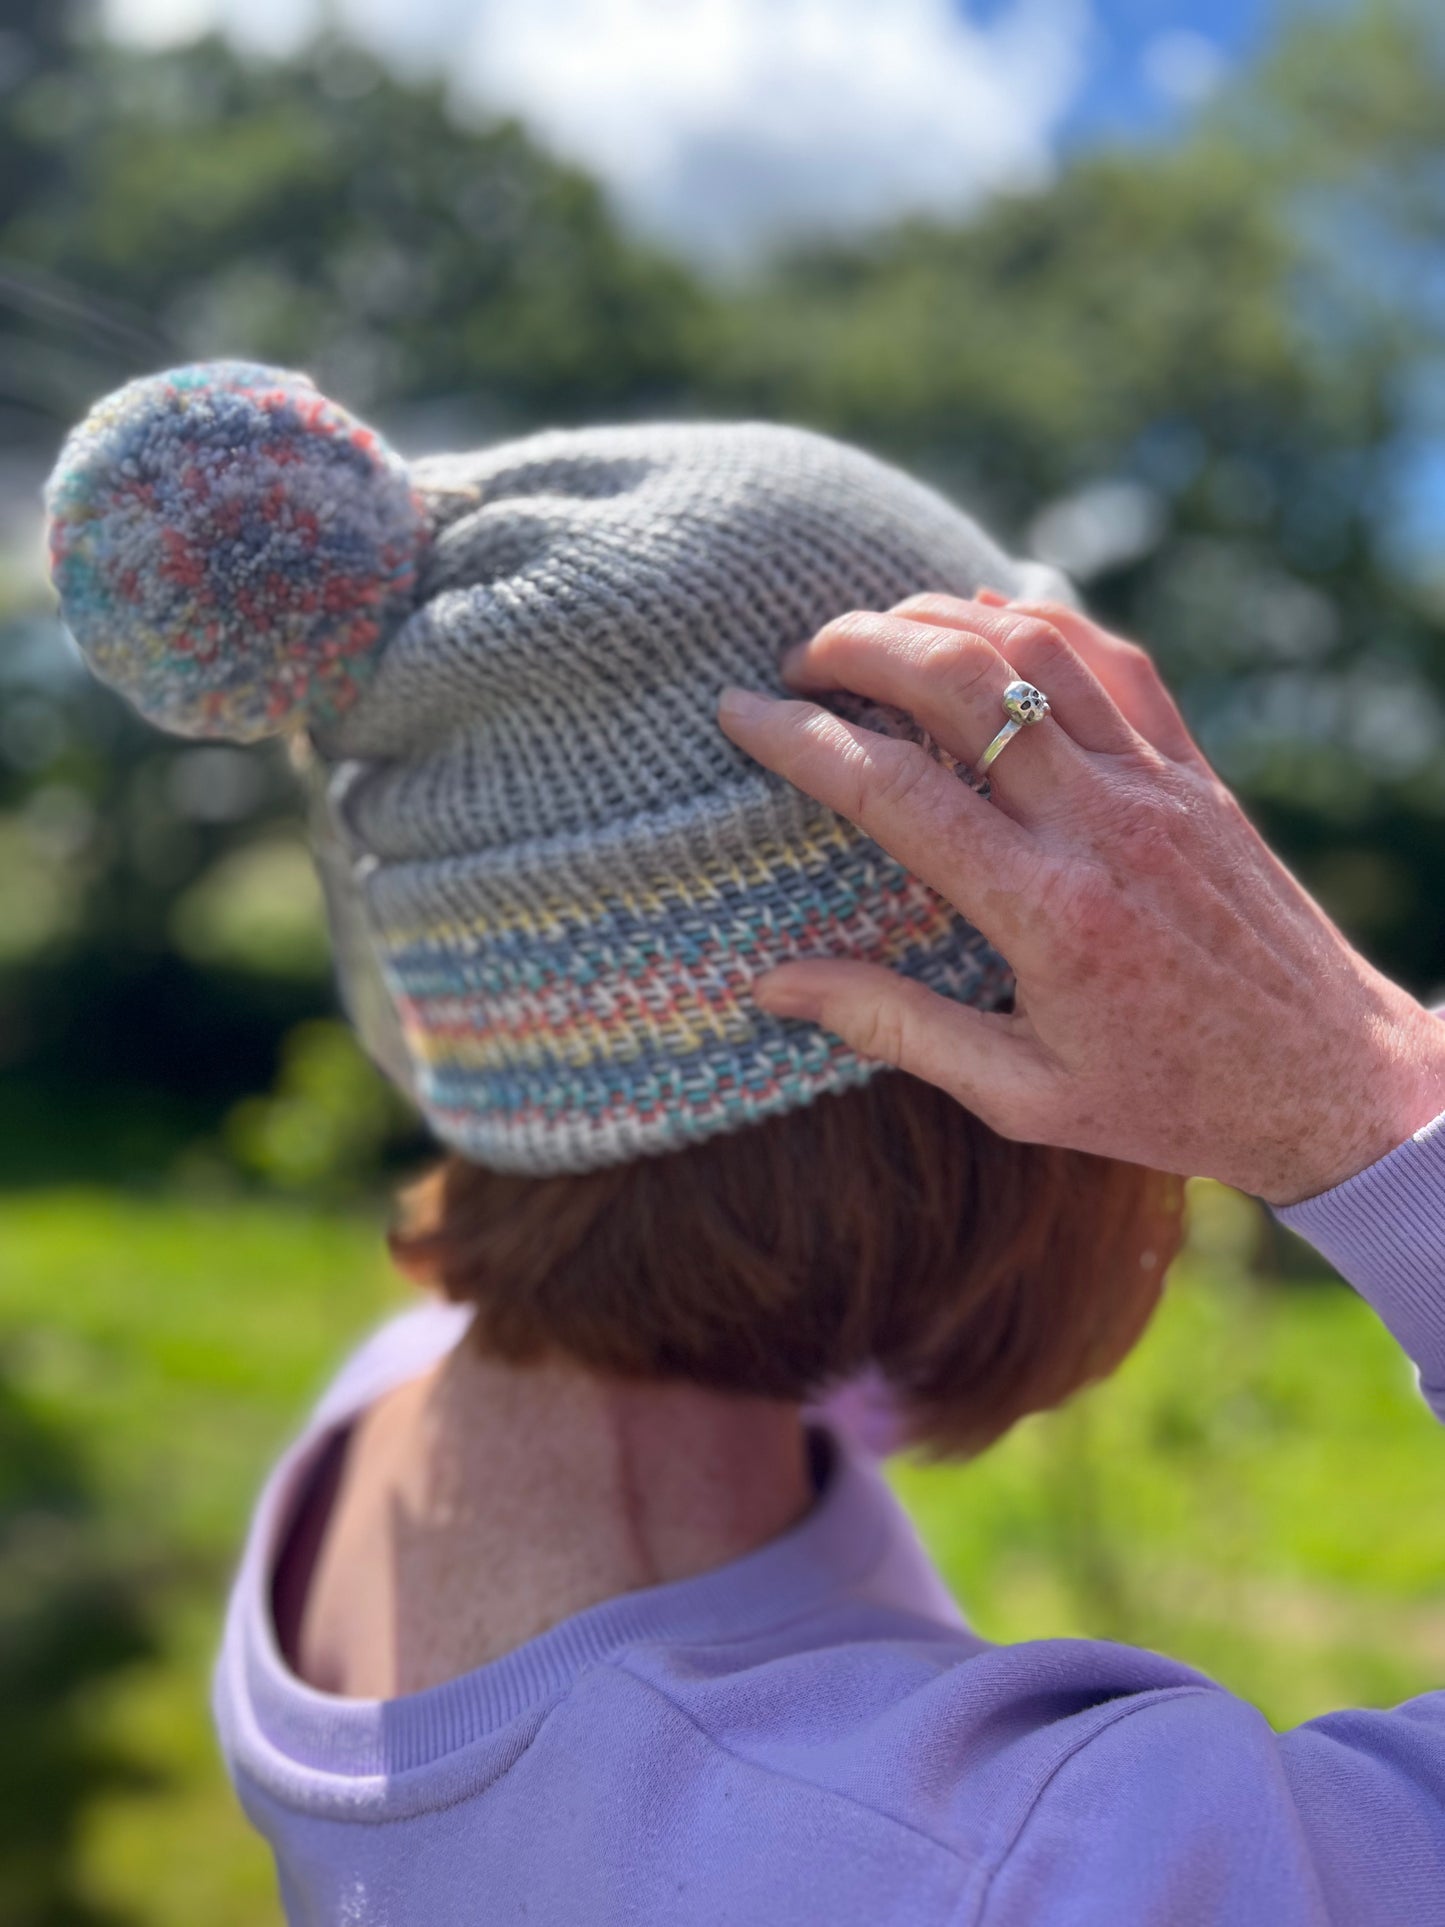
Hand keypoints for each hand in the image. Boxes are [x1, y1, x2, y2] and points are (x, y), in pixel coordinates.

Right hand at [718, 594, 1444, 1204]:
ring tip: (875, 634)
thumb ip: (894, 1028)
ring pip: (1034, 643)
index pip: (894, 790)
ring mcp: (1156, 783)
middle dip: (858, 645)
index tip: (739, 713)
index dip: (801, 738)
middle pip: (960, 679)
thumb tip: (770, 986)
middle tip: (798, 661)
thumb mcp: (1020, 1095)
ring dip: (939, 616)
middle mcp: (1102, 826)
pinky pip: (1110, 658)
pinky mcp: (1193, 767)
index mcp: (1047, 914)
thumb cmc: (1167, 1101)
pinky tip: (982, 623)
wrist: (1329, 1079)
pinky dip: (1034, 620)